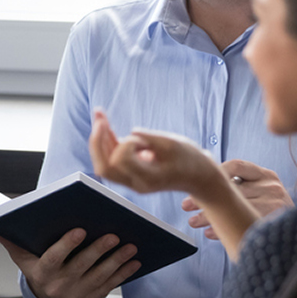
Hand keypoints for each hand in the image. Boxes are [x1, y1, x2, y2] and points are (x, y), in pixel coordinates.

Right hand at [0, 230, 140, 297]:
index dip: (67, 245)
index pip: (54, 258)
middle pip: (81, 266)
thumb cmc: (37, 272)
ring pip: (99, 276)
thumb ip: (11, 241)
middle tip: (114, 235)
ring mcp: (77, 294)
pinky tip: (134, 261)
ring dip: (116, 261)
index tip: (80, 230)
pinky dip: (124, 274)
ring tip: (130, 246)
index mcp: (43, 273)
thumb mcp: (23, 259)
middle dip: (99, 250)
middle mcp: (60, 286)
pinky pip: (110, 286)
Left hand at [88, 110, 222, 195]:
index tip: (141, 138)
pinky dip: (106, 141)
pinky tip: (104, 123)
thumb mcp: (174, 144)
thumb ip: (151, 138)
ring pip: (105, 163)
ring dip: (99, 139)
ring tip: (99, 114)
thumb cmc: (190, 159)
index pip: (121, 162)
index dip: (125, 143)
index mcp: (149, 178)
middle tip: (100, 118)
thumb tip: (132, 131)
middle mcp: (136, 183)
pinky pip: (112, 159)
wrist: (198, 177)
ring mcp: (131, 180)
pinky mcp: (131, 172)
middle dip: (98, 142)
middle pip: (105, 168)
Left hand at [182, 160, 291, 239]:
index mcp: (268, 175)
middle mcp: (272, 187)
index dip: (213, 174)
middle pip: (231, 188)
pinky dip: (224, 229)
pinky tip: (210, 233)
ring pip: (233, 207)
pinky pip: (241, 224)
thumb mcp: (263, 193)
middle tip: (186, 205)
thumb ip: (242, 186)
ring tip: (193, 222)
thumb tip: (204, 184)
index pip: (236, 165)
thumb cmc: (274, 213)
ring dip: (209, 215)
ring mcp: (275, 204)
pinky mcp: (274, 222)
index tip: (195, 185)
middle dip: (205, 198)